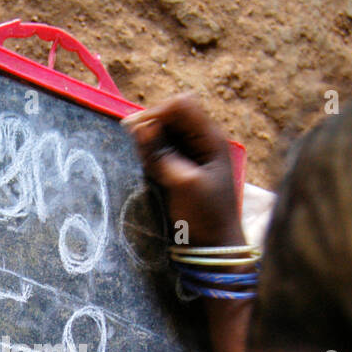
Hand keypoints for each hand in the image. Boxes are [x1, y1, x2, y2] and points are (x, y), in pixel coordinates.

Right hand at [122, 94, 243, 248]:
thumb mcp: (182, 183)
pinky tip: (151, 170)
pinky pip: (163, 149)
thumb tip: (139, 127)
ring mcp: (193, 153)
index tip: (137, 133)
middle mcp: (202, 140)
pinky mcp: (183, 166)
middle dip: (152, 127)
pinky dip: (152, 155)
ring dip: (150, 143)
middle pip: (172, 115)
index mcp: (210, 138)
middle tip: (139, 151)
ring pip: (165, 132)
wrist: (214, 246)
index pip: (181, 105)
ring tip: (147, 163)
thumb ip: (160, 153)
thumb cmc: (204, 215)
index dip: (157, 113)